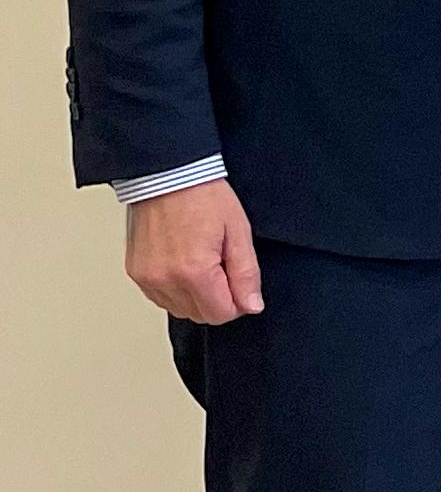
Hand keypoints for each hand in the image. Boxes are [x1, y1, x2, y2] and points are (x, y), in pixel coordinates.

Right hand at [124, 179, 262, 324]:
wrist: (168, 176)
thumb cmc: (203, 196)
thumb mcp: (238, 232)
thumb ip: (246, 274)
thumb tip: (251, 305)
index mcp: (194, 271)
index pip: (220, 314)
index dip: (237, 302)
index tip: (239, 281)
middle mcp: (165, 279)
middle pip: (200, 315)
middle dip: (217, 299)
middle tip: (222, 264)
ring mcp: (146, 278)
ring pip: (180, 310)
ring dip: (196, 296)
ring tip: (202, 260)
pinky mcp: (136, 273)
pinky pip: (161, 298)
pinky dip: (176, 289)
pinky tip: (185, 264)